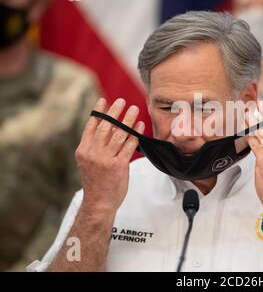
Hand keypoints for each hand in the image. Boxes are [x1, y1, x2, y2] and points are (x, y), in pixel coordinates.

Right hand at [75, 98, 144, 213]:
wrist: (99, 202)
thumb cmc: (96, 181)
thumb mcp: (87, 162)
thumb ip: (94, 146)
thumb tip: (106, 127)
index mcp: (83, 150)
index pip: (91, 126)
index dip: (99, 112)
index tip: (104, 100)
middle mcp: (93, 153)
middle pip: (106, 126)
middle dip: (114, 111)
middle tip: (122, 101)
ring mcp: (106, 159)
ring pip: (119, 134)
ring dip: (128, 119)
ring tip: (134, 110)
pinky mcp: (119, 166)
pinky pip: (129, 146)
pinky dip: (135, 134)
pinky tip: (140, 126)